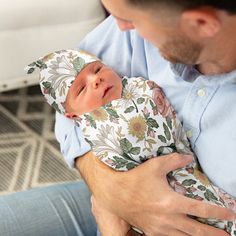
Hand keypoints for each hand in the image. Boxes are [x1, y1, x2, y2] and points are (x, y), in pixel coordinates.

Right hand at [77, 152, 234, 235]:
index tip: (230, 214)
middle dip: (214, 233)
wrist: (116, 194)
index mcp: (171, 202)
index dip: (218, 212)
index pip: (201, 209)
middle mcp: (168, 219)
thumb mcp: (155, 166)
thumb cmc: (136, 179)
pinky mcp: (151, 232)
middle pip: (197, 230)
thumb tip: (189, 157)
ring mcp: (160, 228)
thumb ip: (174, 160)